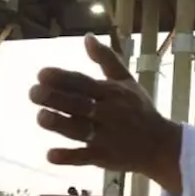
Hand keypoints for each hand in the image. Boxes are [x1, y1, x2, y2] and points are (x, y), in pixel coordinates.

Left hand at [29, 34, 183, 195]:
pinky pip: (85, 158)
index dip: (63, 78)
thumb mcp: (127, 82)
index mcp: (112, 93)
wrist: (161, 146)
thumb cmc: (140, 110)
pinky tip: (50, 155)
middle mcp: (108, 113)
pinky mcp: (104, 158)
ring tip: (41, 117)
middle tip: (33, 92)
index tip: (41, 73)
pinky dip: (69, 157)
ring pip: (80, 130)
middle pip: (79, 105)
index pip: (84, 83)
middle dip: (56, 98)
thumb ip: (107, 59)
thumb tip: (87, 37)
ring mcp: (106, 137)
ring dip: (60, 124)